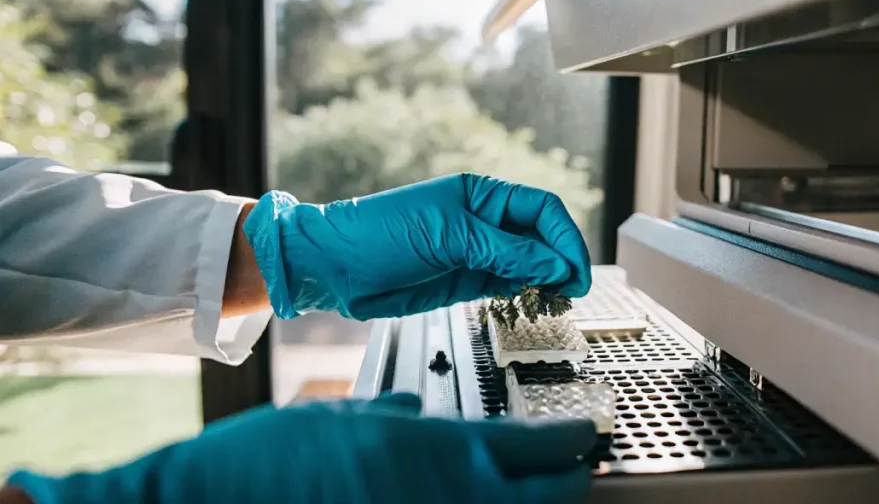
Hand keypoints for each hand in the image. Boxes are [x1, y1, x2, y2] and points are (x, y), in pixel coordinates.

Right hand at [7, 394, 596, 503]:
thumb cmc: (269, 461)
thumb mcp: (339, 416)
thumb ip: (394, 413)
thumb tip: (419, 407)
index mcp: (438, 451)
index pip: (540, 447)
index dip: (574, 440)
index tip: (587, 434)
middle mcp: (453, 500)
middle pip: (550, 498)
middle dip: (570, 482)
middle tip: (576, 467)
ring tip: (534, 491)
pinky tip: (471, 502)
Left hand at [243, 173, 591, 319]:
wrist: (335, 266)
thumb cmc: (379, 234)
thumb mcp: (448, 236)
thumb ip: (503, 252)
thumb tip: (552, 264)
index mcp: (482, 195)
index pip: (542, 210)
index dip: (564, 238)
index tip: (574, 270)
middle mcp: (484, 222)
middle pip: (541, 238)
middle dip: (561, 262)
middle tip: (572, 291)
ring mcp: (476, 253)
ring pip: (529, 265)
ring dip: (546, 282)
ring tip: (555, 302)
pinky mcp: (466, 281)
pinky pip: (508, 285)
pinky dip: (525, 295)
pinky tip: (530, 304)